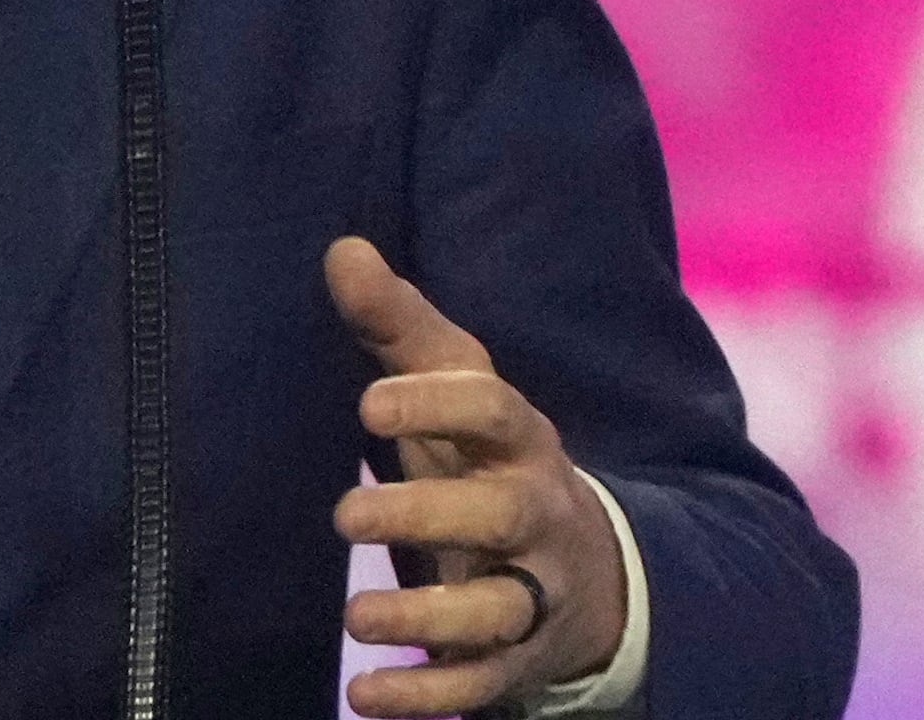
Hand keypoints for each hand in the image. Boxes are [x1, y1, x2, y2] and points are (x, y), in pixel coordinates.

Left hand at [326, 237, 630, 716]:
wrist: (581, 566)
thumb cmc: (486, 456)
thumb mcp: (455, 388)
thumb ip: (398, 325)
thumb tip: (341, 248)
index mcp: (519, 438)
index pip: (495, 409)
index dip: (439, 403)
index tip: (369, 404)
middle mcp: (536, 513)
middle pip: (499, 513)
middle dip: (428, 514)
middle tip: (346, 514)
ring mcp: (534, 591)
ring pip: (497, 610)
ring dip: (427, 620)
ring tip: (355, 618)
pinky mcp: (519, 659)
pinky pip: (481, 683)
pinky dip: (426, 695)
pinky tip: (365, 697)